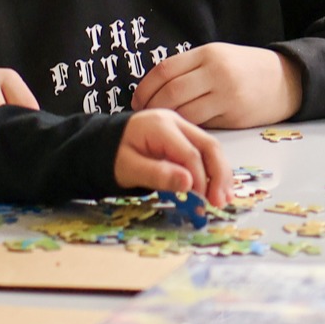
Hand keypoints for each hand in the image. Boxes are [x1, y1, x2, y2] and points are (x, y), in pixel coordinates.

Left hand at [113, 108, 232, 204]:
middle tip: (220, 202)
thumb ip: (157, 175)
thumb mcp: (129, 168)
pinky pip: (203, 152)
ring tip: (223, 199)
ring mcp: (180, 127)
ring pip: (210, 148)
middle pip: (208, 146)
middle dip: (219, 175)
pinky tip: (217, 188)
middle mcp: (175, 121)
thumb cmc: (112, 155)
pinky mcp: (183, 136)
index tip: (201, 202)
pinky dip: (212, 170)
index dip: (200, 179)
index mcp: (160, 126)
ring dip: (220, 174)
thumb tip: (189, 183)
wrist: (101, 142)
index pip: (190, 153)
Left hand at [131, 42, 301, 128]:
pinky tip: (182, 129)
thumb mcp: (218, 57)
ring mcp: (227, 94)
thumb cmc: (246, 69)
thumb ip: (190, 69)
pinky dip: (189, 127)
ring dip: (169, 120)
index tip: (136, 99)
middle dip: (152, 106)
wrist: (286, 80)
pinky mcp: (236, 114)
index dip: (145, 87)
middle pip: (172, 91)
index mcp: (208, 53)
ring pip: (186, 111)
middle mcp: (216, 71)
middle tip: (143, 116)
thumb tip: (155, 87)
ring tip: (161, 125)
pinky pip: (203, 123)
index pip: (165, 69)